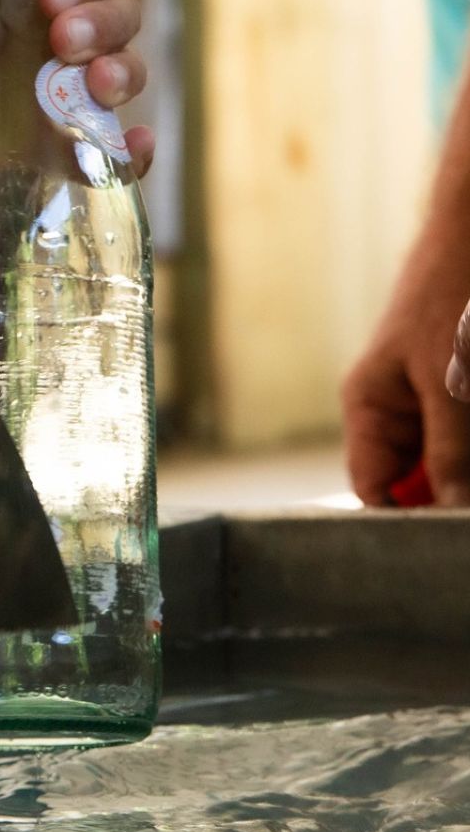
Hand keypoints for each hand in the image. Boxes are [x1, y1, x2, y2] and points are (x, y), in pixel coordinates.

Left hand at [0, 0, 152, 173]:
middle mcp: (60, 29)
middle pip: (123, 19)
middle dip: (107, 27)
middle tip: (63, 42)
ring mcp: (56, 88)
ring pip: (123, 79)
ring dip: (123, 78)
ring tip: (91, 88)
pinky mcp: (44, 146)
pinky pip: (108, 151)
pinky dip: (133, 152)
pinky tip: (130, 147)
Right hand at [342, 222, 469, 504]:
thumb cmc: (453, 292)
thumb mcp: (451, 384)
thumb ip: (451, 455)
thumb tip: (449, 515)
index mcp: (371, 409)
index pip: (376, 491)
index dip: (408, 520)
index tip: (445, 538)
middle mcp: (400, 412)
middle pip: (423, 480)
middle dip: (453, 489)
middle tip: (466, 497)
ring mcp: (439, 403)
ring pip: (456, 461)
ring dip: (469, 465)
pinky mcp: (469, 393)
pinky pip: (469, 438)